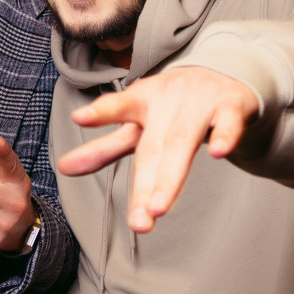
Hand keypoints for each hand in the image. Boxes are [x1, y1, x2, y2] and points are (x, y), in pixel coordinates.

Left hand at [58, 66, 259, 233]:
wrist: (225, 71)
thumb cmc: (172, 107)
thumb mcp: (138, 124)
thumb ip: (104, 147)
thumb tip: (63, 168)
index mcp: (142, 101)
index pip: (119, 107)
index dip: (101, 112)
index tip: (79, 117)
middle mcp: (169, 100)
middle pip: (153, 148)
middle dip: (144, 186)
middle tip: (138, 222)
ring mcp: (200, 102)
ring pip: (184, 142)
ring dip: (171, 176)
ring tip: (157, 207)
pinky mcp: (231, 106)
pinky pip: (229, 123)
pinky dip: (225, 136)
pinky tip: (219, 152)